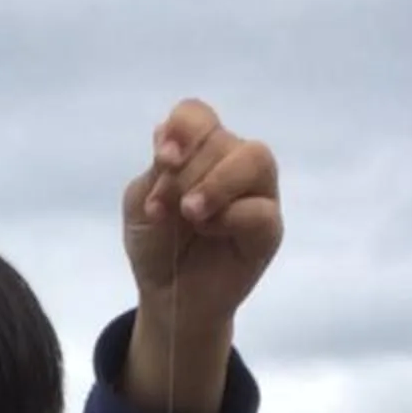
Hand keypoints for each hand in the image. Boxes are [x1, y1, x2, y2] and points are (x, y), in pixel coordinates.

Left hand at [123, 100, 282, 331]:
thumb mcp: (142, 204)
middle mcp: (232, 162)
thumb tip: (176, 152)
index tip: (163, 160)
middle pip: (222, 138)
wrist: (169, 297)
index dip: (182, 129)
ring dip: (216, 183)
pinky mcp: (269, 229)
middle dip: (186, 172)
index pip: (197, 115)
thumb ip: (159, 172)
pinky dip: (230, 216)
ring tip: (189, 213)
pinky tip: (208, 230)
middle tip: (163, 209)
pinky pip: (261, 208)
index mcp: (199, 150)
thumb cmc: (157, 245)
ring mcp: (256, 193)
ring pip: (255, 159)